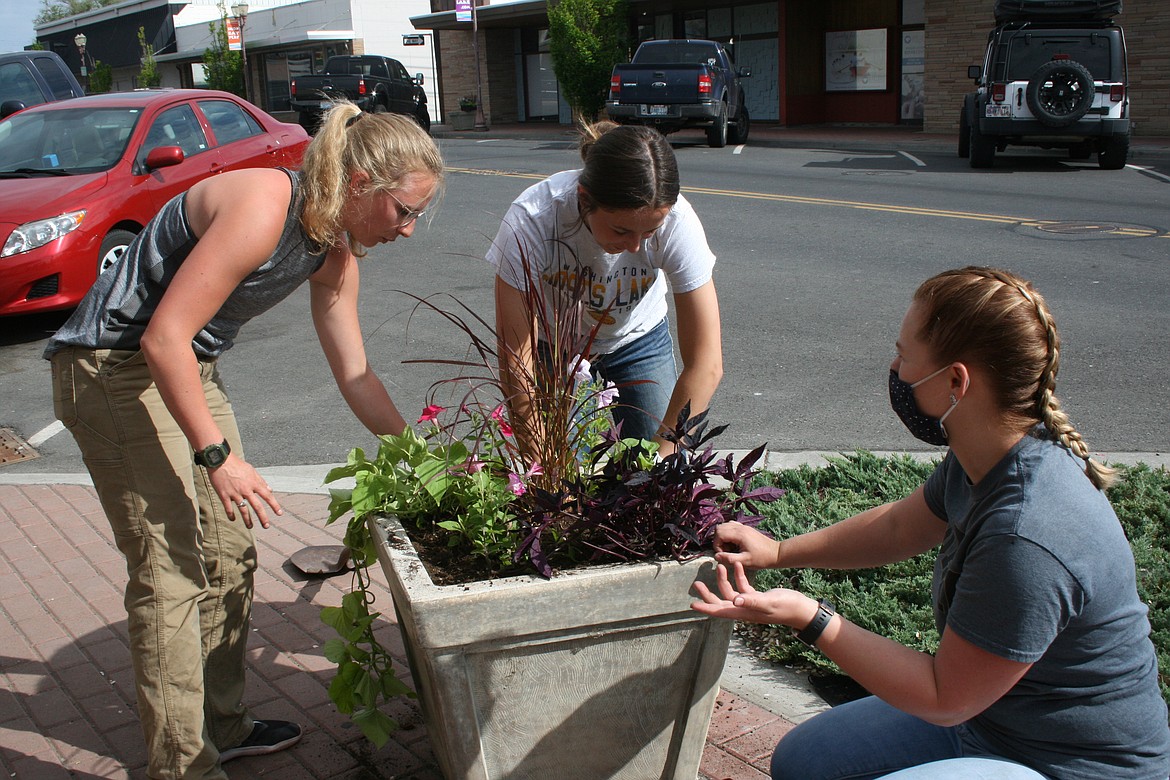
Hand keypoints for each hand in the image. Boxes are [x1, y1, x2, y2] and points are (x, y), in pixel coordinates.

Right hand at [207, 454, 282, 528]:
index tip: (279, 513)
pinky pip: (228, 508)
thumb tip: (270, 490)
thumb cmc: (237, 465)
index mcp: (254, 483)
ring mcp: (235, 493)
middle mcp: (246, 489)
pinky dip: (231, 515)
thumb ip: (261, 481)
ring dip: (247, 520)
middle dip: (263, 517)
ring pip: (243, 510)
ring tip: (250, 527)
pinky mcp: (224, 495)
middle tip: (266, 526)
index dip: (274, 505)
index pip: (267, 496)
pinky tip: (233, 519)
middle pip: (257, 506)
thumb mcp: (252, 470)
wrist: (220, 461)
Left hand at [691, 561, 810, 627]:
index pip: (719, 611)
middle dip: (708, 593)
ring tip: (719, 566)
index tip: (692, 604)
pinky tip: (738, 565)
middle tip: (697, 583)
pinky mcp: (757, 597)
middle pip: (720, 602)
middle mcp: (743, 609)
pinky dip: (739, 576)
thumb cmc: (785, 608)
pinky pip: (743, 586)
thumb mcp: (768, 603)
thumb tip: (734, 600)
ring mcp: (750, 603)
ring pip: (730, 592)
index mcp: (743, 612)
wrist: (801, 609)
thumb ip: (751, 601)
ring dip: (724, 579)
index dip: (706, 607)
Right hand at [712, 521, 780, 569]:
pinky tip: (735, 543)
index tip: (724, 554)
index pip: (719, 533)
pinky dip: (729, 534)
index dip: (717, 544)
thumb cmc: (761, 559)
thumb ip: (729, 558)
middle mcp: (740, 527)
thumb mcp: (745, 561)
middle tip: (727, 551)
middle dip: (719, 540)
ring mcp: (743, 526)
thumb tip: (716, 556)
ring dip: (723, 537)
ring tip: (731, 548)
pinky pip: (731, 526)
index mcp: (739, 534)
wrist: (776, 553)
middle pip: (720, 527)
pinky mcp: (746, 528)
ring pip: (725, 526)